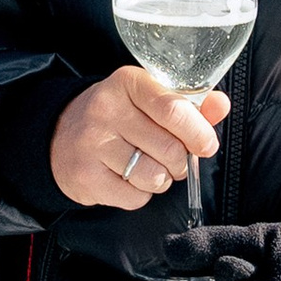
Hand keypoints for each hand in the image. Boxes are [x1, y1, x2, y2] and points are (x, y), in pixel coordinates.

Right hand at [50, 64, 228, 209]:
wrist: (59, 135)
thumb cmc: (116, 117)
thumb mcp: (148, 100)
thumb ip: (188, 104)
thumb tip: (221, 105)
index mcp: (128, 83)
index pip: (174, 110)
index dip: (199, 132)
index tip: (206, 144)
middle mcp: (106, 109)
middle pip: (169, 148)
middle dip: (181, 161)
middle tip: (174, 159)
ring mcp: (93, 144)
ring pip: (155, 176)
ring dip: (162, 178)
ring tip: (149, 167)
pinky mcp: (86, 176)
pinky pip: (135, 197)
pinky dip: (141, 194)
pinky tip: (128, 178)